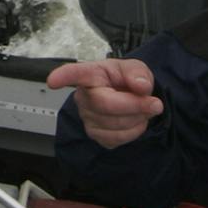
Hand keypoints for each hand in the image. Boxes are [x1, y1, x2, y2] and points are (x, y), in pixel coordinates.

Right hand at [47, 58, 162, 148]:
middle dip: (135, 105)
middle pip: (106, 105)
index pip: (75, 73)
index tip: (52, 81)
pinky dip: (134, 131)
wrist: (128, 98)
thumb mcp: (136, 68)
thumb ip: (139, 74)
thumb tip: (141, 86)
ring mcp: (87, 118)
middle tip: (155, 103)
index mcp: (91, 73)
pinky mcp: (95, 135)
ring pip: (115, 124)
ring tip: (143, 110)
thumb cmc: (125, 80)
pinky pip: (117, 139)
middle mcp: (83, 96)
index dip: (63, 77)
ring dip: (138, 119)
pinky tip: (135, 121)